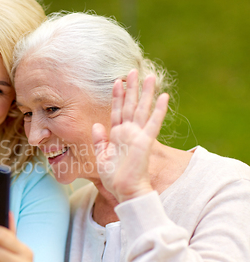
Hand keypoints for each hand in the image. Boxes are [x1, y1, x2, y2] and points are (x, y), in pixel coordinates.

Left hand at [91, 69, 168, 202]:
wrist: (125, 191)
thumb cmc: (114, 178)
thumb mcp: (101, 158)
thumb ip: (100, 141)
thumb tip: (96, 125)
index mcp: (117, 135)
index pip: (117, 111)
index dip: (117, 96)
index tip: (116, 81)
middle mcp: (128, 132)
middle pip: (130, 105)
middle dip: (131, 88)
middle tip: (132, 70)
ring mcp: (138, 135)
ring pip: (142, 109)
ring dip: (146, 93)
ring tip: (149, 76)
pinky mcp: (145, 141)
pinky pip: (153, 123)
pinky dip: (159, 110)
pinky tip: (164, 97)